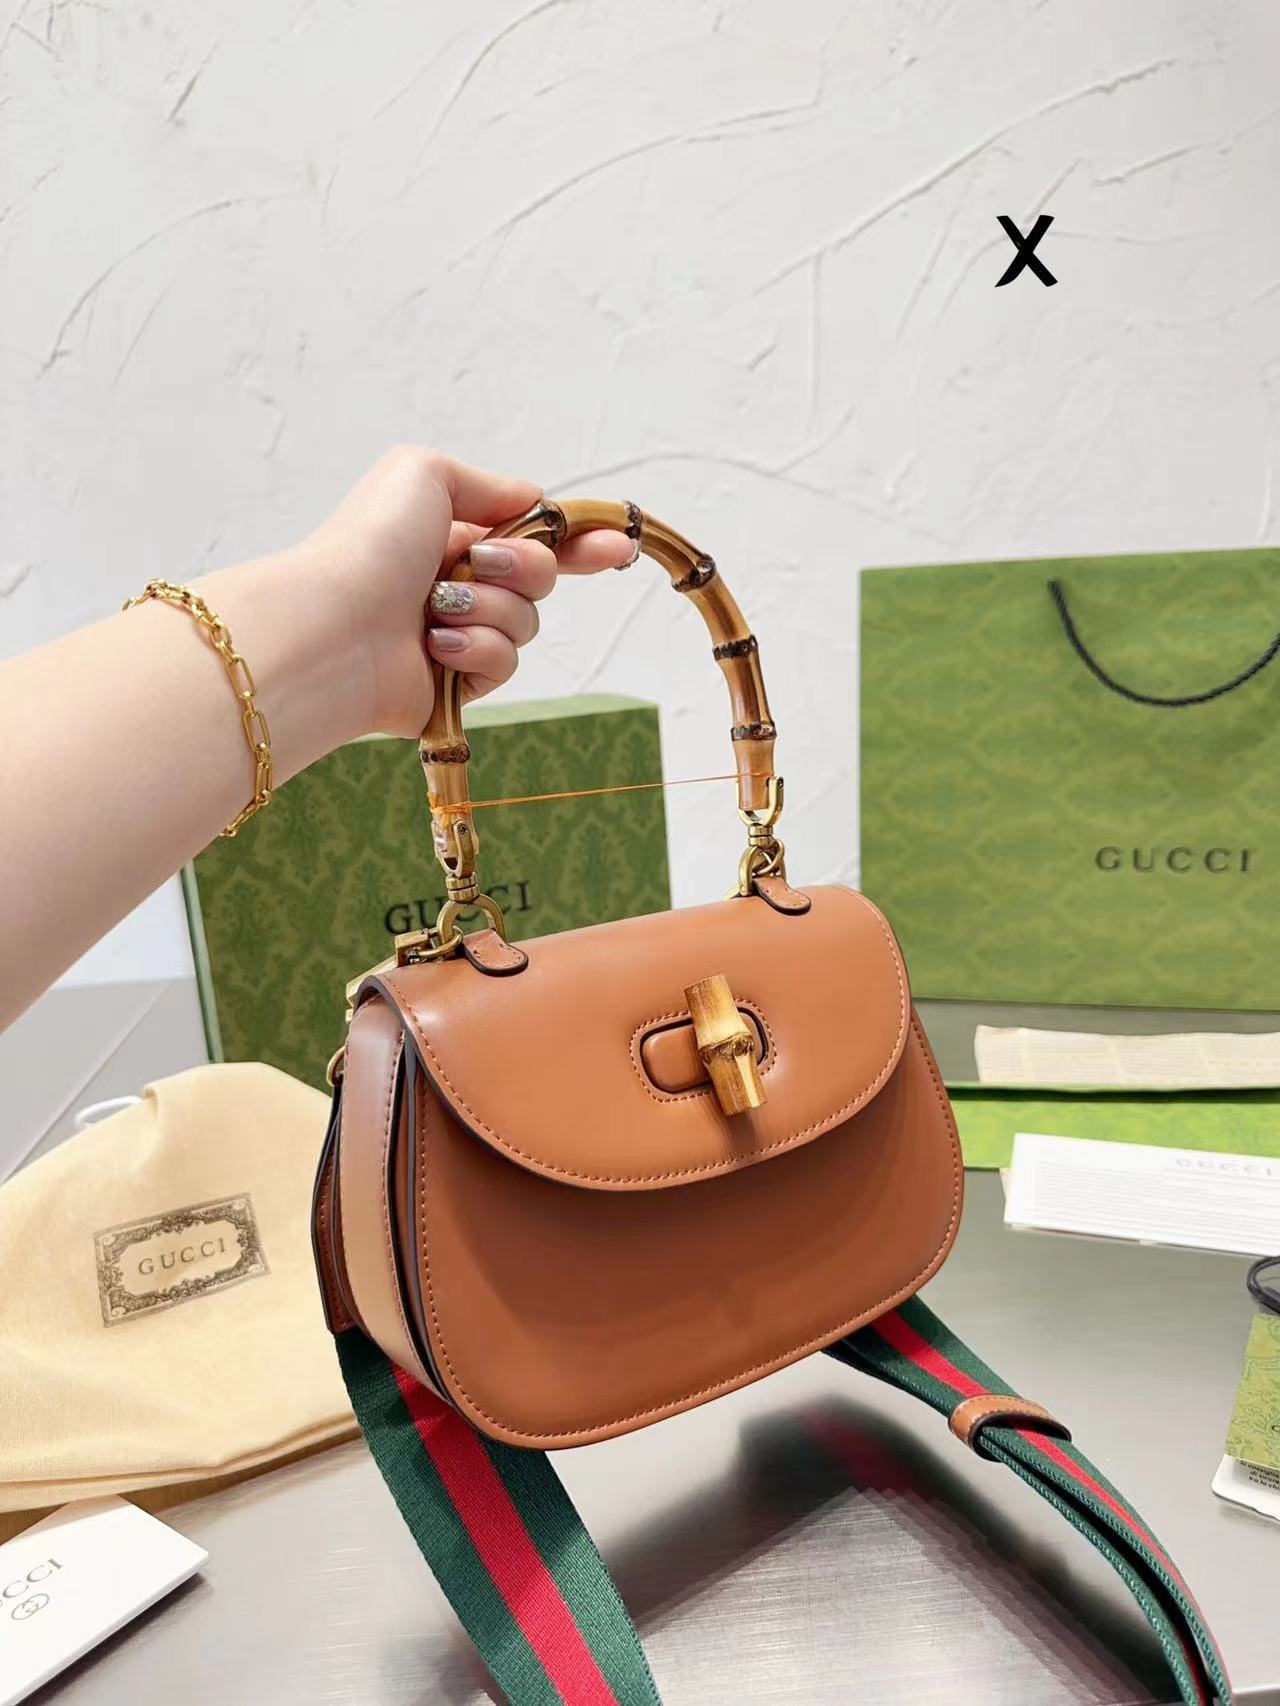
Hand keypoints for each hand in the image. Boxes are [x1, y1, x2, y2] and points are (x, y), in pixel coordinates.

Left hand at [300, 446, 632, 738]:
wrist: (337, 624)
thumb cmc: (370, 544)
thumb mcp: (425, 474)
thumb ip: (488, 483)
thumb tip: (531, 502)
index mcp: (452, 535)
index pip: (533, 537)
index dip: (580, 542)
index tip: (620, 546)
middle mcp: (458, 584)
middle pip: (541, 578)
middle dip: (523, 568)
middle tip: (480, 562)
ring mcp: (459, 636)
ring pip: (527, 623)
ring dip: (489, 607)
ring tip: (436, 609)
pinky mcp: (458, 686)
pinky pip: (505, 664)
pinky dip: (475, 649)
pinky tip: (434, 647)